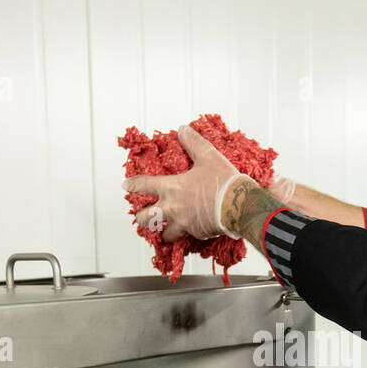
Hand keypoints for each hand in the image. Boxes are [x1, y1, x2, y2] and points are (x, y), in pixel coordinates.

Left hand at [122, 124, 248, 241]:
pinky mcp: (196, 234)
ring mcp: (184, 223)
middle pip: (146, 218)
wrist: (240, 206)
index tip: (126, 186)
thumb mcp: (208, 156)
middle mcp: (173, 208)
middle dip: (141, 217)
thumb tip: (183, 130)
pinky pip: (185, 237)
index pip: (144, 186)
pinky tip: (188, 232)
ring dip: (161, 231)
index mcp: (172, 188)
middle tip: (141, 216)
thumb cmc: (224, 182)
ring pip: (164, 233)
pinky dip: (184, 235)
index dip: (132, 185)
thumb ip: (193, 143)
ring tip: (162, 230)